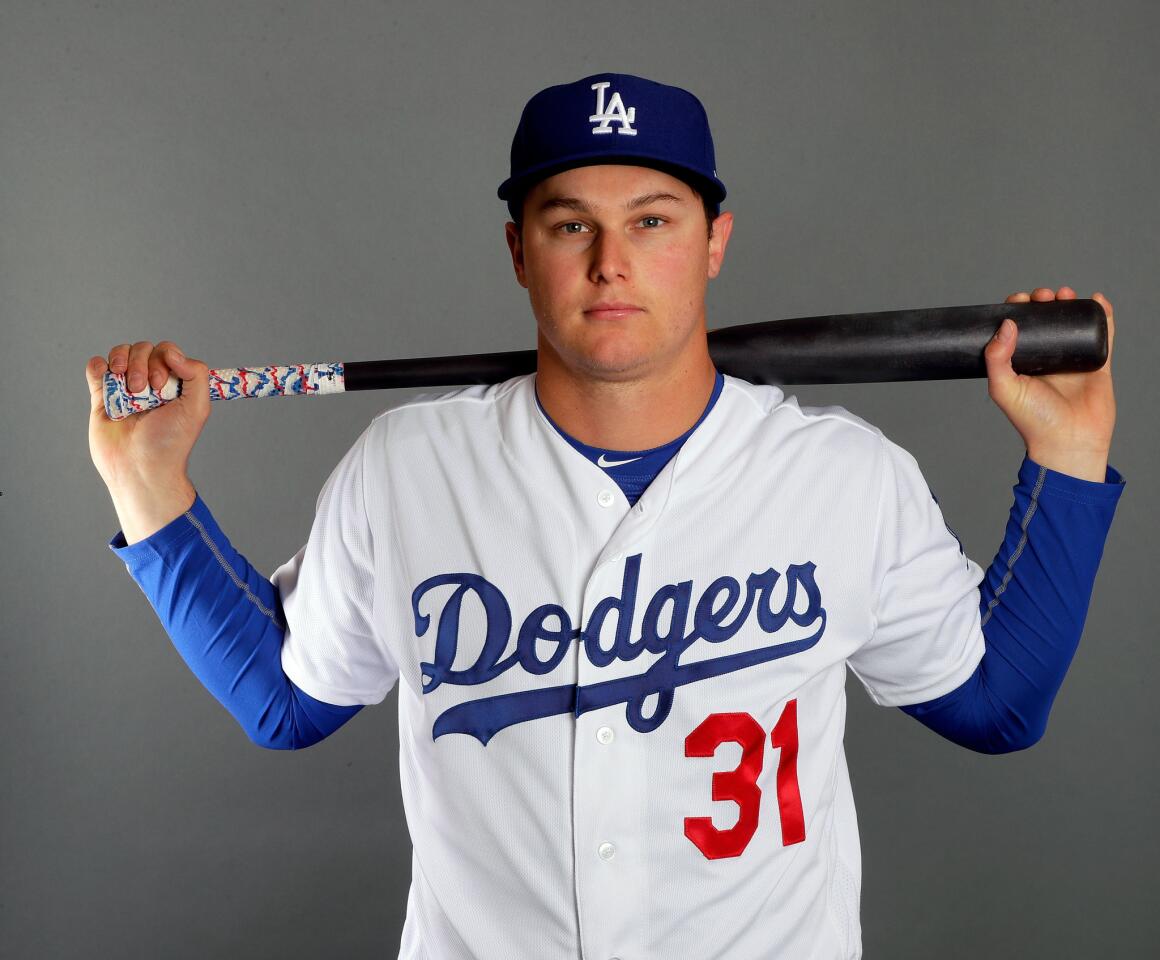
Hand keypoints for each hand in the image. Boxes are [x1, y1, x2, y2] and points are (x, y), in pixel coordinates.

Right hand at [85, 340, 210, 542]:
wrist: (139, 469)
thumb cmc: (170, 443)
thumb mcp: (197, 408)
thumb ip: (197, 374)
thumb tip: (173, 352)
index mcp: (174, 384)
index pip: (166, 351)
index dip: (163, 360)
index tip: (161, 385)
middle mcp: (150, 383)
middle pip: (142, 349)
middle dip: (142, 364)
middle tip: (144, 391)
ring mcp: (125, 389)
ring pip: (119, 354)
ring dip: (121, 363)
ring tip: (127, 389)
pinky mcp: (103, 398)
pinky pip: (96, 368)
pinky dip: (99, 367)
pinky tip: (108, 379)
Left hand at [983, 286, 1114, 480]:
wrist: (1069, 442)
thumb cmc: (1034, 422)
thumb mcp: (1005, 389)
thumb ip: (997, 358)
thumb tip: (1006, 324)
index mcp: (1022, 363)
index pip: (1018, 329)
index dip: (1017, 311)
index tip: (1018, 299)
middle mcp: (1046, 359)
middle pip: (1046, 320)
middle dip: (1044, 302)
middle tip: (1042, 296)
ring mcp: (1072, 359)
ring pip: (1073, 323)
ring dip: (1070, 303)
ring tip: (1065, 294)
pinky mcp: (1097, 363)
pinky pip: (1103, 334)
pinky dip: (1103, 315)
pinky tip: (1098, 299)